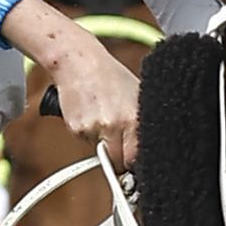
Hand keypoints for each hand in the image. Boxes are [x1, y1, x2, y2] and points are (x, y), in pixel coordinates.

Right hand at [49, 46, 142, 171]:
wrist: (79, 63)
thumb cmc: (110, 77)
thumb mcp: (136, 96)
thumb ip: (141, 124)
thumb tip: (148, 147)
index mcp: (134, 118)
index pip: (137, 158)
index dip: (136, 161)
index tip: (135, 160)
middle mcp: (114, 125)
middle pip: (120, 163)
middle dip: (120, 159)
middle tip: (120, 143)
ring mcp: (94, 129)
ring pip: (102, 155)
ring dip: (104, 146)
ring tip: (105, 121)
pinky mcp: (77, 129)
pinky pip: (87, 143)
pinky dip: (90, 135)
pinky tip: (92, 116)